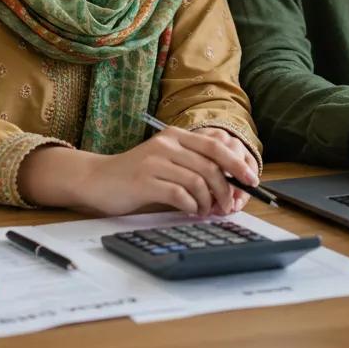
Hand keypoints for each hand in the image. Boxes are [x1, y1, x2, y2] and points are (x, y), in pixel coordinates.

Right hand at [18, 125, 259, 216]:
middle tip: (228, 206)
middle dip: (226, 188)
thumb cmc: (136, 176)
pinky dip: (191, 206)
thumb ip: (192, 167)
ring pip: (198, 180)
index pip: (216, 146)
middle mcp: (167, 143)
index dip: (237, 163)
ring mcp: (155, 160)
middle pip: (211, 165)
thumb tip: (229, 185)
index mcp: (176, 136)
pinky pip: (180, 194)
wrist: (97, 180)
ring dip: (208, 201)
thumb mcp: (166, 163)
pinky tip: (190, 211)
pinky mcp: (145, 180)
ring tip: (206, 212)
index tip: (251, 181)